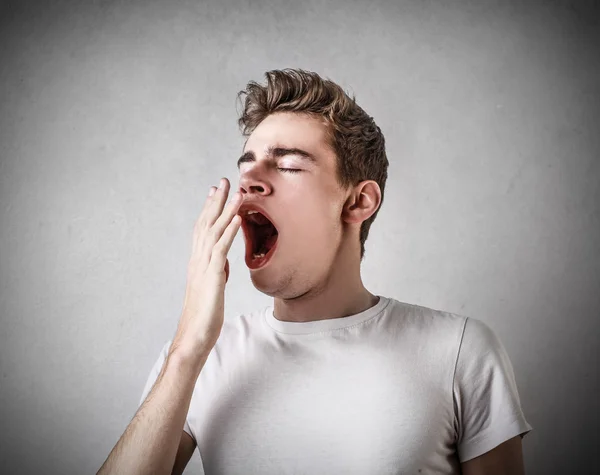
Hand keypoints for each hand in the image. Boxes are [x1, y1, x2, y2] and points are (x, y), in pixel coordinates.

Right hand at [171, 177, 243, 360]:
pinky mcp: (212, 277)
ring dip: (226, 210)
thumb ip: (216, 272)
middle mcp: (198, 260)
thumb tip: (223, 262)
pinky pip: (222, 250)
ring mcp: (204, 267)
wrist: (194, 337)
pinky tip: (238, 218)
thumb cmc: (203, 316)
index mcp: (198, 262)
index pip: (202, 229)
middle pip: (206, 224)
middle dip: (216, 201)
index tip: (215, 192)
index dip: (209, 209)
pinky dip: (230, 232)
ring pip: (214, 232)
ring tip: (236, 192)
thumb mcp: (212, 289)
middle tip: (223, 180)